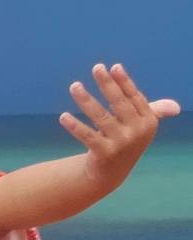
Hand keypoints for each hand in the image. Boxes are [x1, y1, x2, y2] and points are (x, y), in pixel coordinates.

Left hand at [59, 62, 180, 186]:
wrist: (111, 173)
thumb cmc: (126, 141)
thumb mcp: (142, 127)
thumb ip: (155, 112)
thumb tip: (175, 107)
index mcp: (148, 121)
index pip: (134, 97)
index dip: (124, 82)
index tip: (113, 67)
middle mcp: (137, 131)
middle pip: (119, 103)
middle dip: (107, 84)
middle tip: (96, 68)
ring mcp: (121, 143)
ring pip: (100, 117)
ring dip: (86, 100)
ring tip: (74, 86)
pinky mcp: (104, 153)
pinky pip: (87, 136)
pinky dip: (75, 126)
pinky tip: (63, 116)